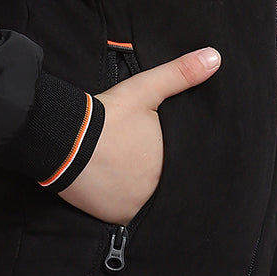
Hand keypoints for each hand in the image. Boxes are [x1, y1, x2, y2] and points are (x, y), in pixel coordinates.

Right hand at [58, 47, 220, 223]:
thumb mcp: (145, 89)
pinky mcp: (113, 218)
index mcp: (170, 164)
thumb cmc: (107, 116)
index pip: (182, 166)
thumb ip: (180, 74)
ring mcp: (135, 208)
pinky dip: (122, 204)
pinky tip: (115, 188)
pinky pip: (125, 214)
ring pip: (145, 201)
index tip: (162, 149)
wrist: (62, 139)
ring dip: (140, 191)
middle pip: (164, 185)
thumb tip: (214, 57)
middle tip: (142, 160)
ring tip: (129, 174)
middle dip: (157, 174)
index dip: (175, 158)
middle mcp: (157, 192)